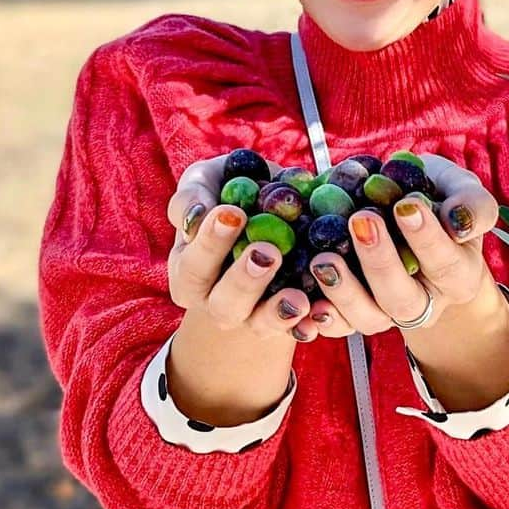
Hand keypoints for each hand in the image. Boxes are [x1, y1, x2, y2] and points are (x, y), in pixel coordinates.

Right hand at [166, 153, 321, 344]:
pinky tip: (319, 310)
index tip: (234, 213)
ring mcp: (253, 315)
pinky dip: (309, 323)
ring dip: (277, 310)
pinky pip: (298, 328)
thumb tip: (195, 216)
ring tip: (296, 295)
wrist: (275, 205)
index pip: (192, 267)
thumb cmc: (232, 190)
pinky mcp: (289, 318)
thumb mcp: (207, 180)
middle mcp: (217, 301)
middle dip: (245, 280)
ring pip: (259, 324)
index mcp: (189, 272)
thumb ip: (193, 193)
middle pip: (224, 305)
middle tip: (268, 251)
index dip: (210, 244)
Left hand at [306, 152, 500, 338]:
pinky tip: (305, 299)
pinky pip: (337, 325)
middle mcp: (426, 301)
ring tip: (323, 258)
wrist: (411, 214)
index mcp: (458, 275)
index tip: (405, 205)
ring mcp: (388, 312)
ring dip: (344, 291)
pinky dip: (320, 316)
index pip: (446, 263)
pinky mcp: (356, 313)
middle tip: (361, 220)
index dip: (427, 238)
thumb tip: (458, 221)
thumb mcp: (462, 191)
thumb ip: (472, 203)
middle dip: (380, 262)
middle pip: (402, 299)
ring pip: (369, 318)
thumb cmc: (440, 199)